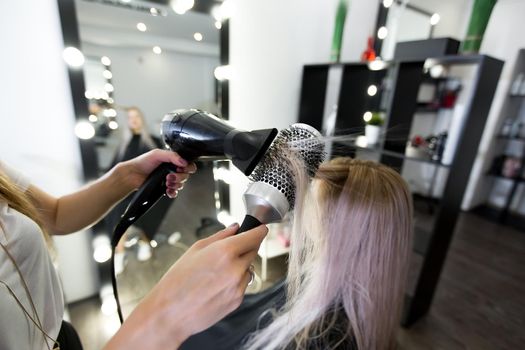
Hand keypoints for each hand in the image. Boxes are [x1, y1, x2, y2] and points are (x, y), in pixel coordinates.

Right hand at [105, 223, 268, 349]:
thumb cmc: (177, 280)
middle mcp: (236, 268)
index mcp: (225, 251)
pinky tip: (216, 285)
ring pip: (249, 269)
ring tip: (217, 273)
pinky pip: (243, 285)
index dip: (258, 230)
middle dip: (246, 248)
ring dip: (240, 266)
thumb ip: (220, 236)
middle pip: (254, 251)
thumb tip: (236, 228)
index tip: (258, 229)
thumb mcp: (195, 249)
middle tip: (229, 251)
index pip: (256, 236)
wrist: (170, 313)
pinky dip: (235, 282)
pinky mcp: (238, 300)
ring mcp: (239, 286)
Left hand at [117, 149, 196, 197]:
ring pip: (181, 184)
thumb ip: (172, 156)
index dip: (187, 168)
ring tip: (166, 183)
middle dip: (180, 178)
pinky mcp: (165, 188)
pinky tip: (168, 191)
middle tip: (170, 177)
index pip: (188, 164)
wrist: (132, 175)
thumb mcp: (157, 154)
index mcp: (173, 160)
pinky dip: (173, 193)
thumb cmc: (143, 162)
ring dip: (176, 185)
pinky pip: (174, 193)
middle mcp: (173, 170)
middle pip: (186, 176)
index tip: (180, 169)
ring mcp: (170, 179)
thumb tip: (184, 162)